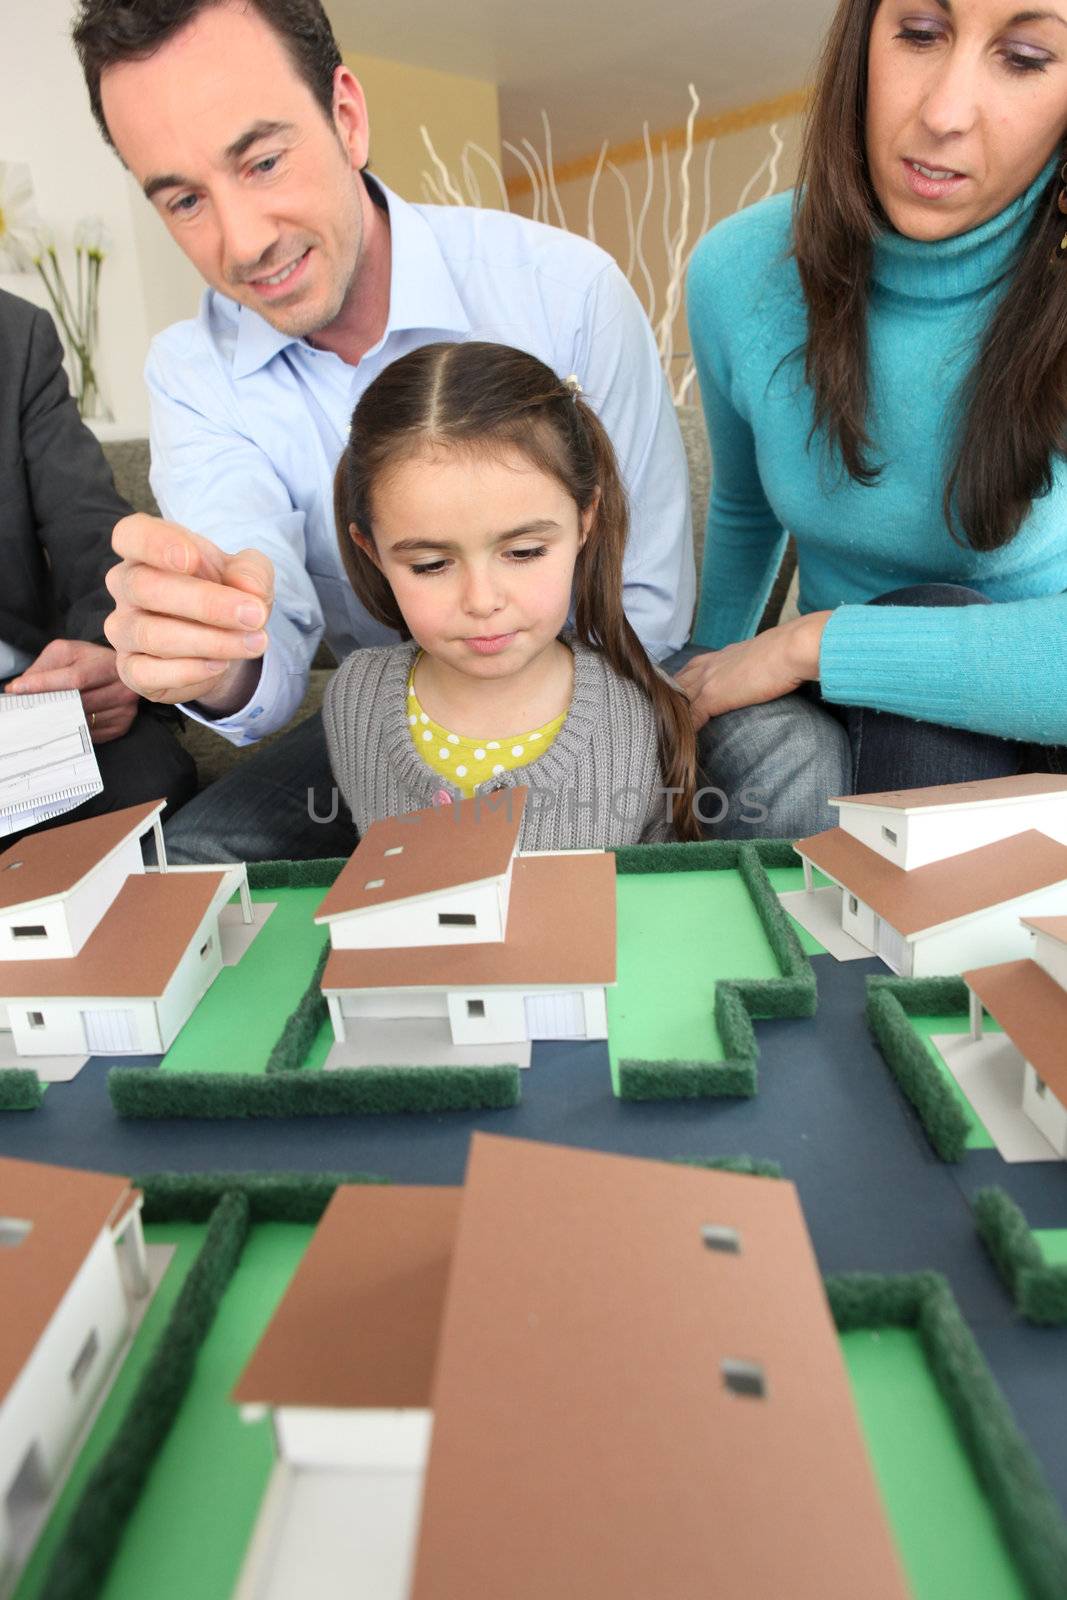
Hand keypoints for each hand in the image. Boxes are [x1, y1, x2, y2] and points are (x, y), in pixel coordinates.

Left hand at [6, 639, 138, 744]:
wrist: (120, 672)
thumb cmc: (90, 662)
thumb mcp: (67, 653)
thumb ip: (44, 667)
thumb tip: (18, 689)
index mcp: (107, 664)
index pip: (75, 678)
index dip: (44, 685)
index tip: (17, 689)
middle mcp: (122, 687)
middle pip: (79, 704)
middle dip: (48, 706)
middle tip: (25, 708)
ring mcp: (124, 710)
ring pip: (83, 722)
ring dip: (58, 721)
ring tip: (41, 716)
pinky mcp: (122, 726)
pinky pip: (91, 735)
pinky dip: (73, 730)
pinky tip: (64, 722)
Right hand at [105, 513, 273, 713]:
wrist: (224, 641)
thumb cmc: (225, 592)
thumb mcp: (248, 574)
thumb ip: (251, 572)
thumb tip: (250, 590)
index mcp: (146, 550)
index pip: (130, 536)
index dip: (155, 544)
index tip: (192, 559)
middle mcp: (125, 586)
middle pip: (145, 587)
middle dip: (205, 603)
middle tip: (254, 615)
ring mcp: (123, 629)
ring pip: (150, 634)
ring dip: (209, 641)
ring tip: (254, 642)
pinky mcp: (130, 669)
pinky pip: (146, 672)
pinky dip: (188, 671)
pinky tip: (220, 665)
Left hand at [674, 612, 830, 731]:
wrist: (790, 649)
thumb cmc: (784, 653)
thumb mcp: (756, 659)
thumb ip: (746, 669)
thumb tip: (754, 678)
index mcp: (716, 658)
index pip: (685, 673)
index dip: (676, 689)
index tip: (669, 702)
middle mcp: (705, 667)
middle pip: (672, 687)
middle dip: (663, 703)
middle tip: (655, 721)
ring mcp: (706, 681)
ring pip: (676, 702)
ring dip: (669, 718)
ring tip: (662, 735)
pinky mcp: (712, 696)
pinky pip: (690, 718)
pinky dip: (684, 732)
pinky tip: (679, 745)